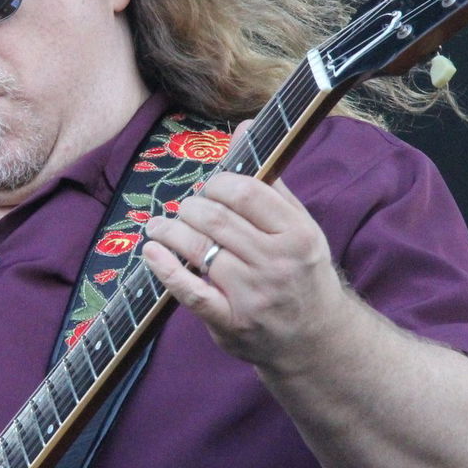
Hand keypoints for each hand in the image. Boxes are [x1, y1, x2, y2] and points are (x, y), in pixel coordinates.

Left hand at [142, 150, 345, 371]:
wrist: (316, 339)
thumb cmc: (301, 273)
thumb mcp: (298, 225)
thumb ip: (268, 180)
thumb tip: (243, 128)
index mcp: (296, 233)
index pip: (244, 192)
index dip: (215, 184)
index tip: (208, 189)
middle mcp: (276, 263)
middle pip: (215, 219)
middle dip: (189, 208)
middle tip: (183, 211)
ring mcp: (253, 295)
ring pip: (198, 250)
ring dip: (169, 232)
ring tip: (159, 228)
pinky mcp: (231, 323)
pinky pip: (190, 292)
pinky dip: (165, 269)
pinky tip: (152, 253)